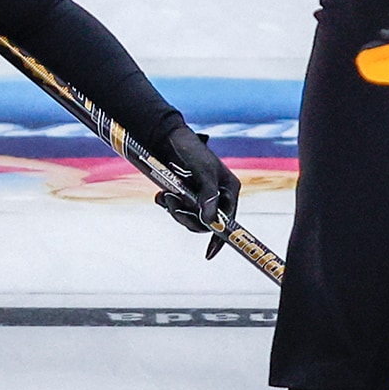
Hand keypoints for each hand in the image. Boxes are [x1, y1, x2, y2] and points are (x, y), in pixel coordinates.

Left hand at [151, 125, 241, 256]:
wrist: (166, 136)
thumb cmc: (191, 149)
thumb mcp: (203, 171)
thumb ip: (208, 196)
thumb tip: (210, 222)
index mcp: (228, 190)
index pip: (227, 221)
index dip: (219, 239)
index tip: (209, 253)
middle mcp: (216, 195)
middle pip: (205, 222)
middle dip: (187, 217)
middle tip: (172, 204)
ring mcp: (198, 196)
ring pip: (188, 217)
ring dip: (175, 210)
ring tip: (165, 195)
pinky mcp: (183, 193)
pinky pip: (176, 209)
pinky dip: (166, 205)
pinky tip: (160, 195)